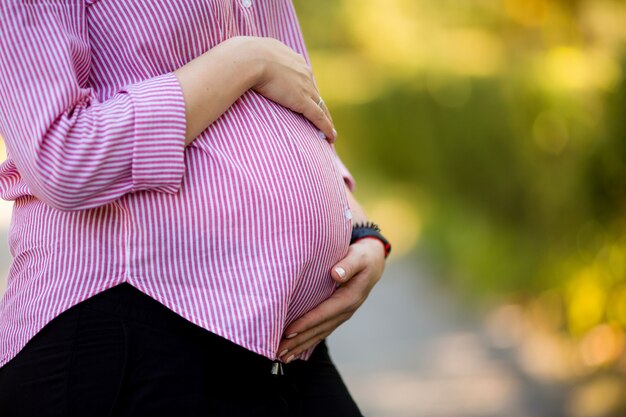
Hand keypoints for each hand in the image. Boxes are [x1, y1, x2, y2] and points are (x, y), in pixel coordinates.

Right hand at [240, 36, 336, 142]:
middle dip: (318, 106)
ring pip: (320, 107)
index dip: (306, 90)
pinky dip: (326, 128)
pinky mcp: (303, 101)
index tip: (306, 99)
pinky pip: (319, 117)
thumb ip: (258, 59)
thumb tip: (247, 62)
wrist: (249, 58)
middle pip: (315, 93)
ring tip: (329, 133)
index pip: (304, 78)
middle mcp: (304, 72)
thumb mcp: (255, 53)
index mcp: (294, 59)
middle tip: (321, 119)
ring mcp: (305, 87)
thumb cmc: (245, 55)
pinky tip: (331, 138)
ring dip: (326, 121)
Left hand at [277, 237, 385, 361]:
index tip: (289, 331)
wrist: (373, 263)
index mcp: (350, 298)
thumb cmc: (363, 257)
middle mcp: (346, 311)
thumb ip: (349, 264)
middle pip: (319, 329)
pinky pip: (321, 331)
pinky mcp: (336, 316)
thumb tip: (336, 274)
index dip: (306, 323)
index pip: (324, 313)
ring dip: (300, 346)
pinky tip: (294, 352)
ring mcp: (342, 315)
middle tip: (277, 351)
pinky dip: (307, 342)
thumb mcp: (359, 256)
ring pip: (319, 334)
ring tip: (281, 357)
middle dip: (298, 341)